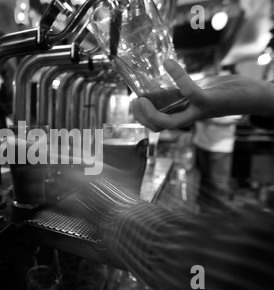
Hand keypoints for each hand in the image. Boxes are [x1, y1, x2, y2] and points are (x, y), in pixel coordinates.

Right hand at [132, 59, 273, 131]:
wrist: (253, 95)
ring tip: (140, 98)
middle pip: (161, 128)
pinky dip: (178, 78)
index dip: (143, 118)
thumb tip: (157, 87)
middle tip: (135, 102)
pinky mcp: (210, 101)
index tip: (134, 102)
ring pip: (171, 122)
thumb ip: (179, 92)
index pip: (159, 124)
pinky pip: (190, 92)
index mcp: (185, 114)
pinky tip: (168, 63)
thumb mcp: (197, 91)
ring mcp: (199, 112)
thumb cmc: (223, 91)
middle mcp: (191, 117)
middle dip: (143, 119)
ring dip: (152, 113)